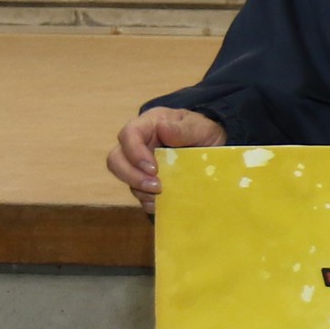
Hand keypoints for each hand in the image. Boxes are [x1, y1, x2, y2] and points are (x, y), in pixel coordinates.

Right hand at [110, 106, 226, 212]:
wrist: (213, 148)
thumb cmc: (203, 132)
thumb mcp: (200, 127)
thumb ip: (183, 129)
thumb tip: (162, 128)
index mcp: (149, 125)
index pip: (129, 134)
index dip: (135, 153)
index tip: (153, 169)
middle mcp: (139, 144)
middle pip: (116, 159)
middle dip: (131, 176)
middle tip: (155, 186)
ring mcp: (139, 164)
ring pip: (124, 178)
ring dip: (141, 190)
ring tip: (162, 194)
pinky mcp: (145, 181)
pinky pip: (137, 193)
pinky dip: (147, 201)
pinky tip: (162, 203)